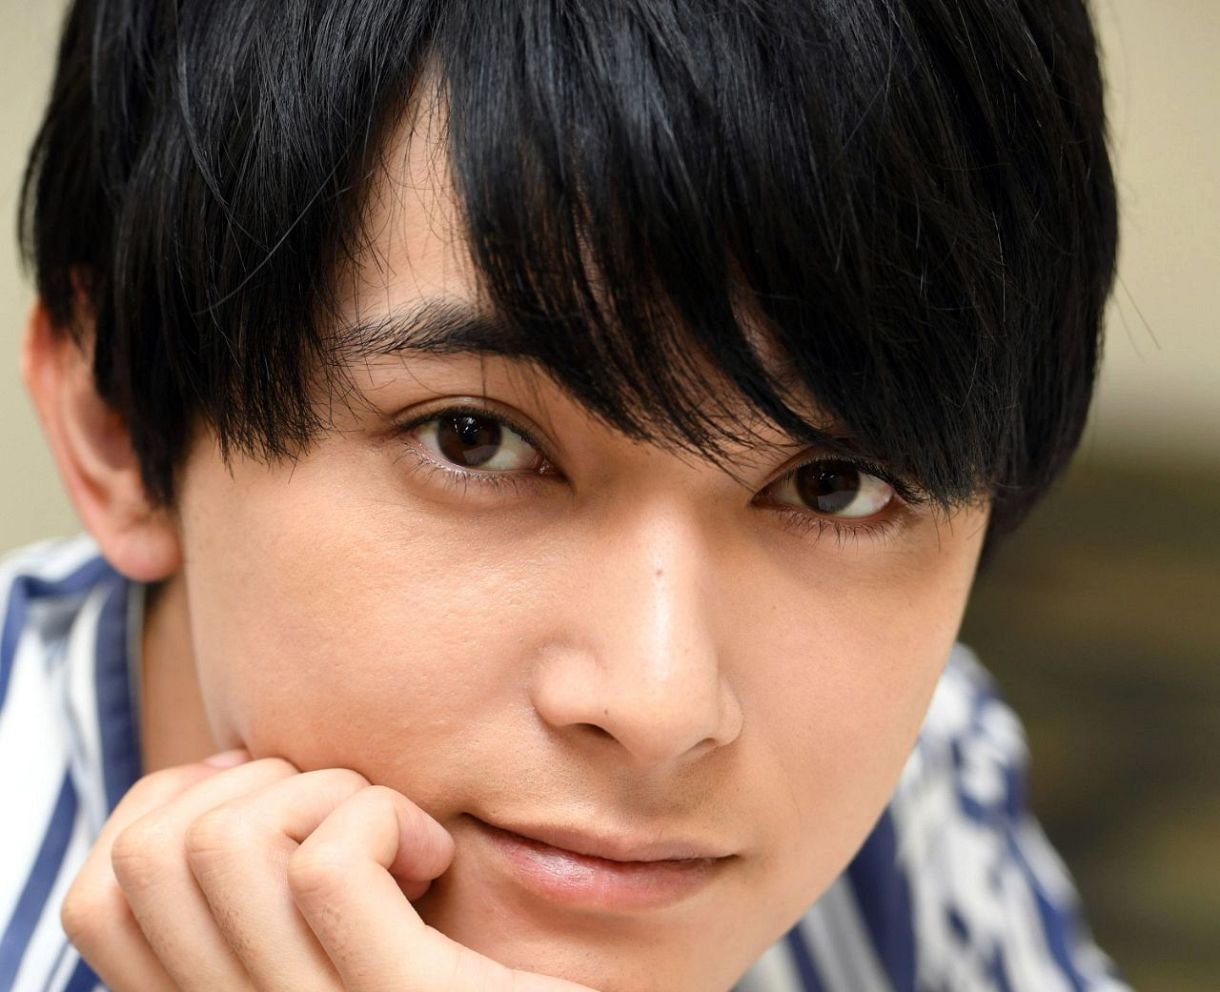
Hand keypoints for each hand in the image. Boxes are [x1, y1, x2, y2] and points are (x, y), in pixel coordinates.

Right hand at [61, 752, 598, 990]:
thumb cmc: (466, 967)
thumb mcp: (346, 926)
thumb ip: (269, 886)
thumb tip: (234, 765)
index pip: (96, 898)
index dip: (172, 806)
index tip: (276, 801)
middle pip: (155, 851)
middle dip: (260, 783)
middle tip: (351, 818)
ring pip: (225, 841)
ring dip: (326, 791)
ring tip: (401, 843)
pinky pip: (329, 867)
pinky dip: (381, 815)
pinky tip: (436, 858)